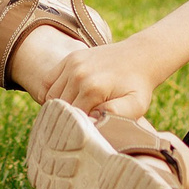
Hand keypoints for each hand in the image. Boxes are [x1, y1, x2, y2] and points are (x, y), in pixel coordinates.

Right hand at [36, 35, 162, 119]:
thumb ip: (117, 115)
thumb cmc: (138, 86)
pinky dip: (52, 92)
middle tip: (81, 123)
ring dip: (60, 106)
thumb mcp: (136, 105)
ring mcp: (72, 64)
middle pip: (60, 108)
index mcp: (93, 89)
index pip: (73, 118)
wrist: (140, 56)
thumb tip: (93, 119)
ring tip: (76, 111)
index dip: (79, 128)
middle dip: (69, 118)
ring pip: (51, 96)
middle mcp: (79, 74)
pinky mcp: (70, 58)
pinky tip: (66, 98)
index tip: (88, 131)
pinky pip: (48, 81)